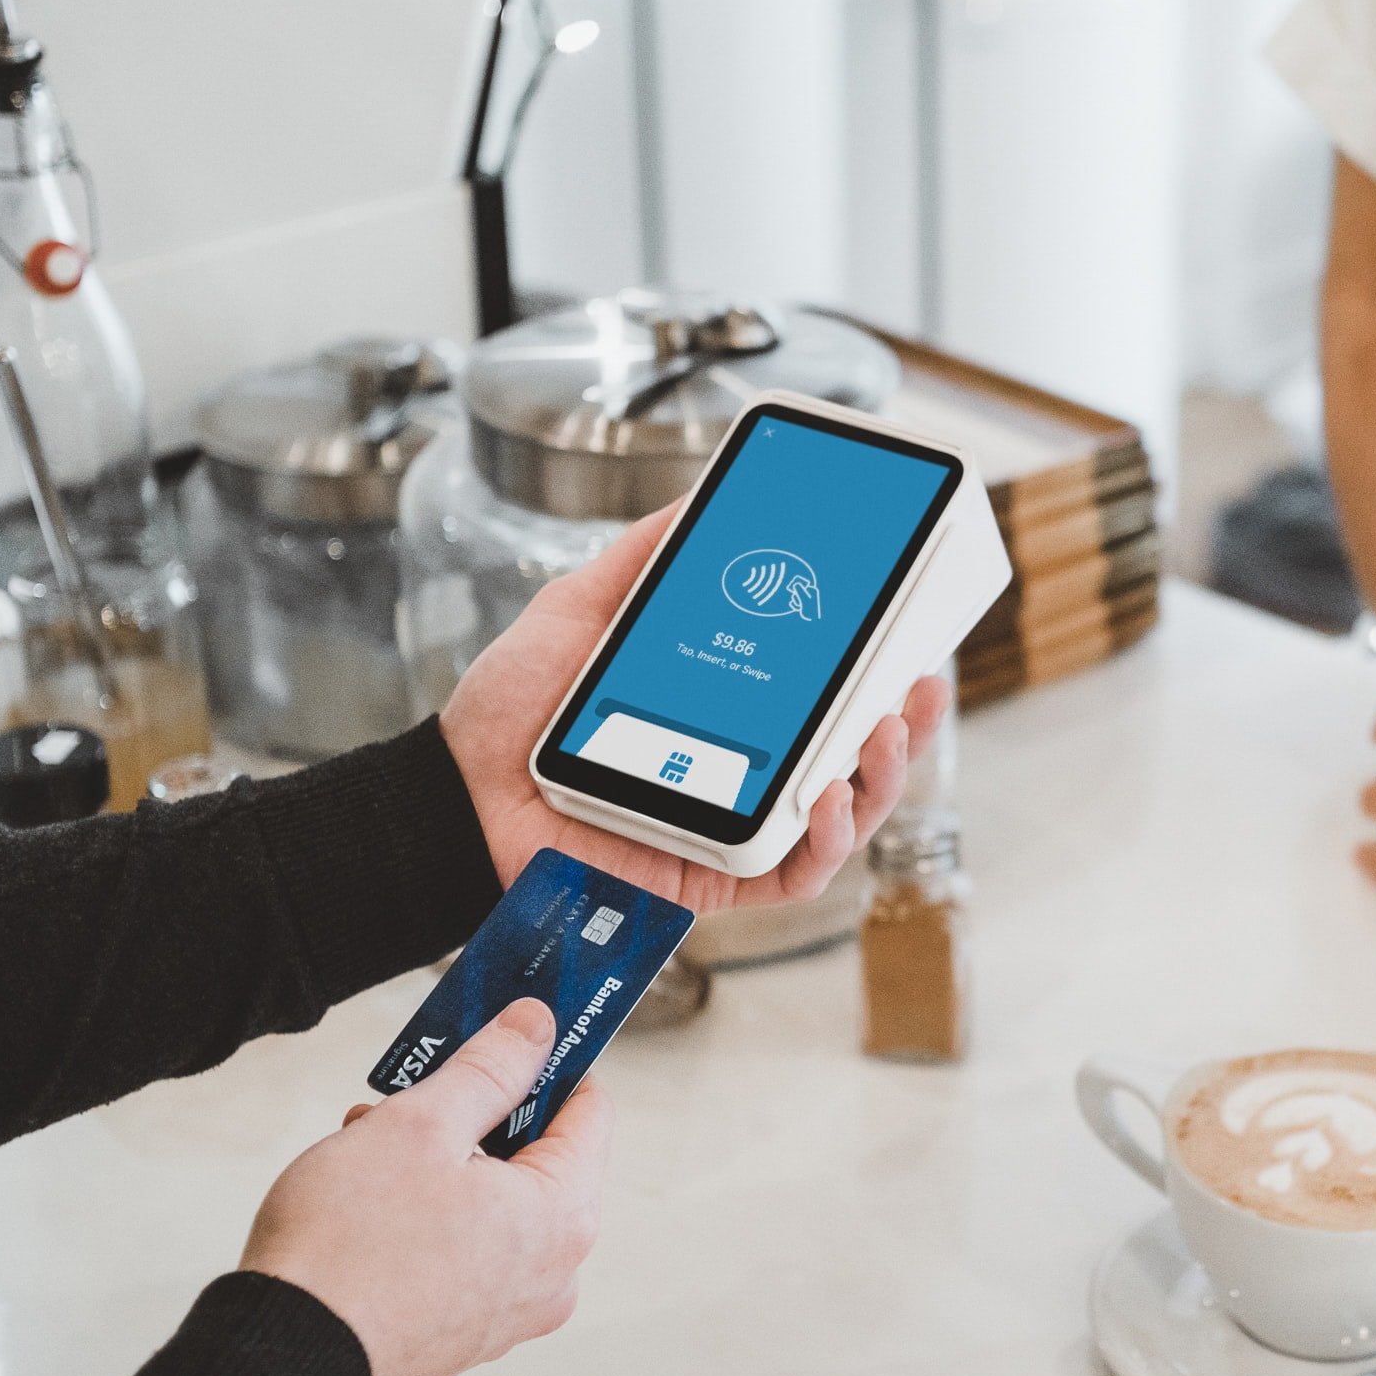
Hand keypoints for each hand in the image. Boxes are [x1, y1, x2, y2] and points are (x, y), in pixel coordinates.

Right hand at [242, 999, 610, 1375]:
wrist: (283, 1358)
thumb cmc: (350, 1243)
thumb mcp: (422, 1125)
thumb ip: (490, 1068)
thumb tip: (538, 1027)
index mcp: (564, 1216)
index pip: (589, 1111)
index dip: (547, 1064)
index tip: (503, 1037)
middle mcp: (555, 1273)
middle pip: (539, 1160)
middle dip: (476, 1118)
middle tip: (411, 1098)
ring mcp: (511, 1313)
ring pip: (497, 1206)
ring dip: (445, 1165)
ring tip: (371, 1144)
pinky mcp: (466, 1338)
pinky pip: (470, 1254)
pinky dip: (434, 1217)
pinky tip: (371, 1201)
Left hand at [439, 506, 950, 911]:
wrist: (456, 793)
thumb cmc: (514, 714)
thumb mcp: (581, 610)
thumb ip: (645, 557)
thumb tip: (704, 495)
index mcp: (728, 714)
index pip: (822, 694)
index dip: (877, 669)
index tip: (909, 628)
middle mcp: (744, 773)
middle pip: (853, 756)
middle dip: (905, 723)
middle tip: (919, 681)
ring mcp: (734, 828)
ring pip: (843, 816)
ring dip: (880, 775)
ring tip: (882, 729)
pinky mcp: (716, 881)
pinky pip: (796, 874)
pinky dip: (825, 840)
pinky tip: (825, 797)